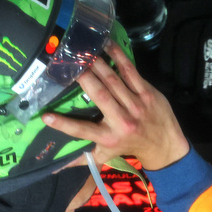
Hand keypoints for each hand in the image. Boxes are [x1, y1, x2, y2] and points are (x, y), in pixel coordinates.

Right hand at [43, 43, 190, 170]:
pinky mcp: (147, 92)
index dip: (63, 124)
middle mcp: (122, 121)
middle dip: (83, 77)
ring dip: (97, 62)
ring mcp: (136, 105)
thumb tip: (55, 167)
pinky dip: (118, 57)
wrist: (165, 145)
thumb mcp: (106, 155)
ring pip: (114, 80)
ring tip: (83, 49)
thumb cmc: (128, 147)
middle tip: (67, 62)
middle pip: (100, 95)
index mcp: (108, 137)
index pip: (82, 131)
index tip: (45, 117)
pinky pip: (130, 71)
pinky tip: (106, 44)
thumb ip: (82, 158)